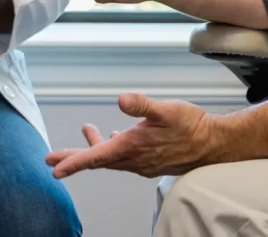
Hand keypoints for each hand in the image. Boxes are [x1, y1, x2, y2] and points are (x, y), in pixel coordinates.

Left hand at [45, 94, 222, 178]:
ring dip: (95, 147)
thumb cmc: (192, 127)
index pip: (97, 157)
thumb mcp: (166, 110)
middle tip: (53, 158)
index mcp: (133, 146)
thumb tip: (122, 99)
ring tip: (86, 130)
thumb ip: (142, 105)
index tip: (54, 167)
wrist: (213, 144)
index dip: (74, 162)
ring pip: (111, 158)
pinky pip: (124, 158)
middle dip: (75, 158)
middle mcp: (135, 159)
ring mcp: (142, 162)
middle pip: (98, 160)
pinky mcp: (150, 160)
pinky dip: (113, 148)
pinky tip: (115, 136)